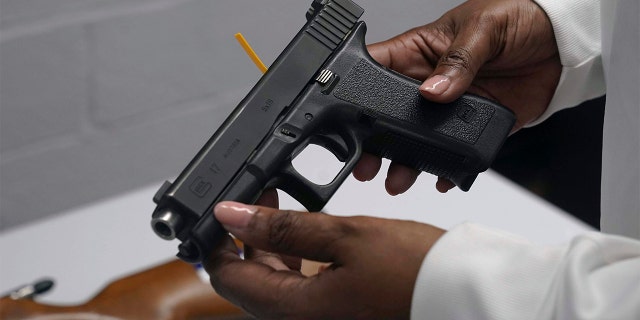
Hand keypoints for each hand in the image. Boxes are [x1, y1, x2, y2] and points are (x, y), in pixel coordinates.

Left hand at [204, 201, 444, 318]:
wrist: (462, 293)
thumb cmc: (415, 271)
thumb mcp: (345, 237)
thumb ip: (284, 227)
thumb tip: (232, 216)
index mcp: (297, 310)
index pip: (229, 279)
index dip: (217, 243)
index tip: (222, 212)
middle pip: (251, 281)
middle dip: (247, 237)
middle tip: (259, 199)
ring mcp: (322, 318)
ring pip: (276, 283)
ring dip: (273, 245)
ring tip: (283, 207)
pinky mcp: (338, 311)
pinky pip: (301, 287)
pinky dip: (297, 258)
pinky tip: (310, 233)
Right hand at [353, 0, 561, 194]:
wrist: (564, 42)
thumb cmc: (519, 16)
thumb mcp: (484, 29)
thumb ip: (458, 60)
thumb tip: (432, 90)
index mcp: (419, 51)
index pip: (376, 69)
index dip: (356, 91)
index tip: (347, 114)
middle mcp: (429, 82)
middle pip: (388, 114)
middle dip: (374, 140)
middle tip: (367, 161)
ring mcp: (450, 107)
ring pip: (416, 139)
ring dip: (404, 161)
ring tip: (397, 178)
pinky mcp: (474, 124)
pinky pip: (454, 152)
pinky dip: (446, 168)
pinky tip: (440, 177)